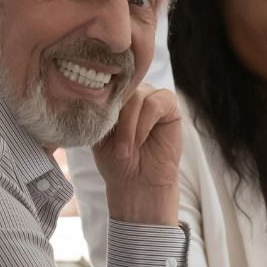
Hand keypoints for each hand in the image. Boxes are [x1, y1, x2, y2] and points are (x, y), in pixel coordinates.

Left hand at [91, 84, 181, 226]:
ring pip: (138, 96)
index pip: (107, 84)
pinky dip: (144, 123)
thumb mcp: (99, 133)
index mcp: (114, 96)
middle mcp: (133, 92)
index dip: (102, 99)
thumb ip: (101, 111)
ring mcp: (152, 97)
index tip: (97, 123)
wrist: (136, 182)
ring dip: (130, 125)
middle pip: (123, 89)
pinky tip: (139, 141)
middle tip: (116, 146)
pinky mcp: (170, 105)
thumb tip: (97, 93)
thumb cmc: (115, 160)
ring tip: (127, 149)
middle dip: (117, 118)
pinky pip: (156, 104)